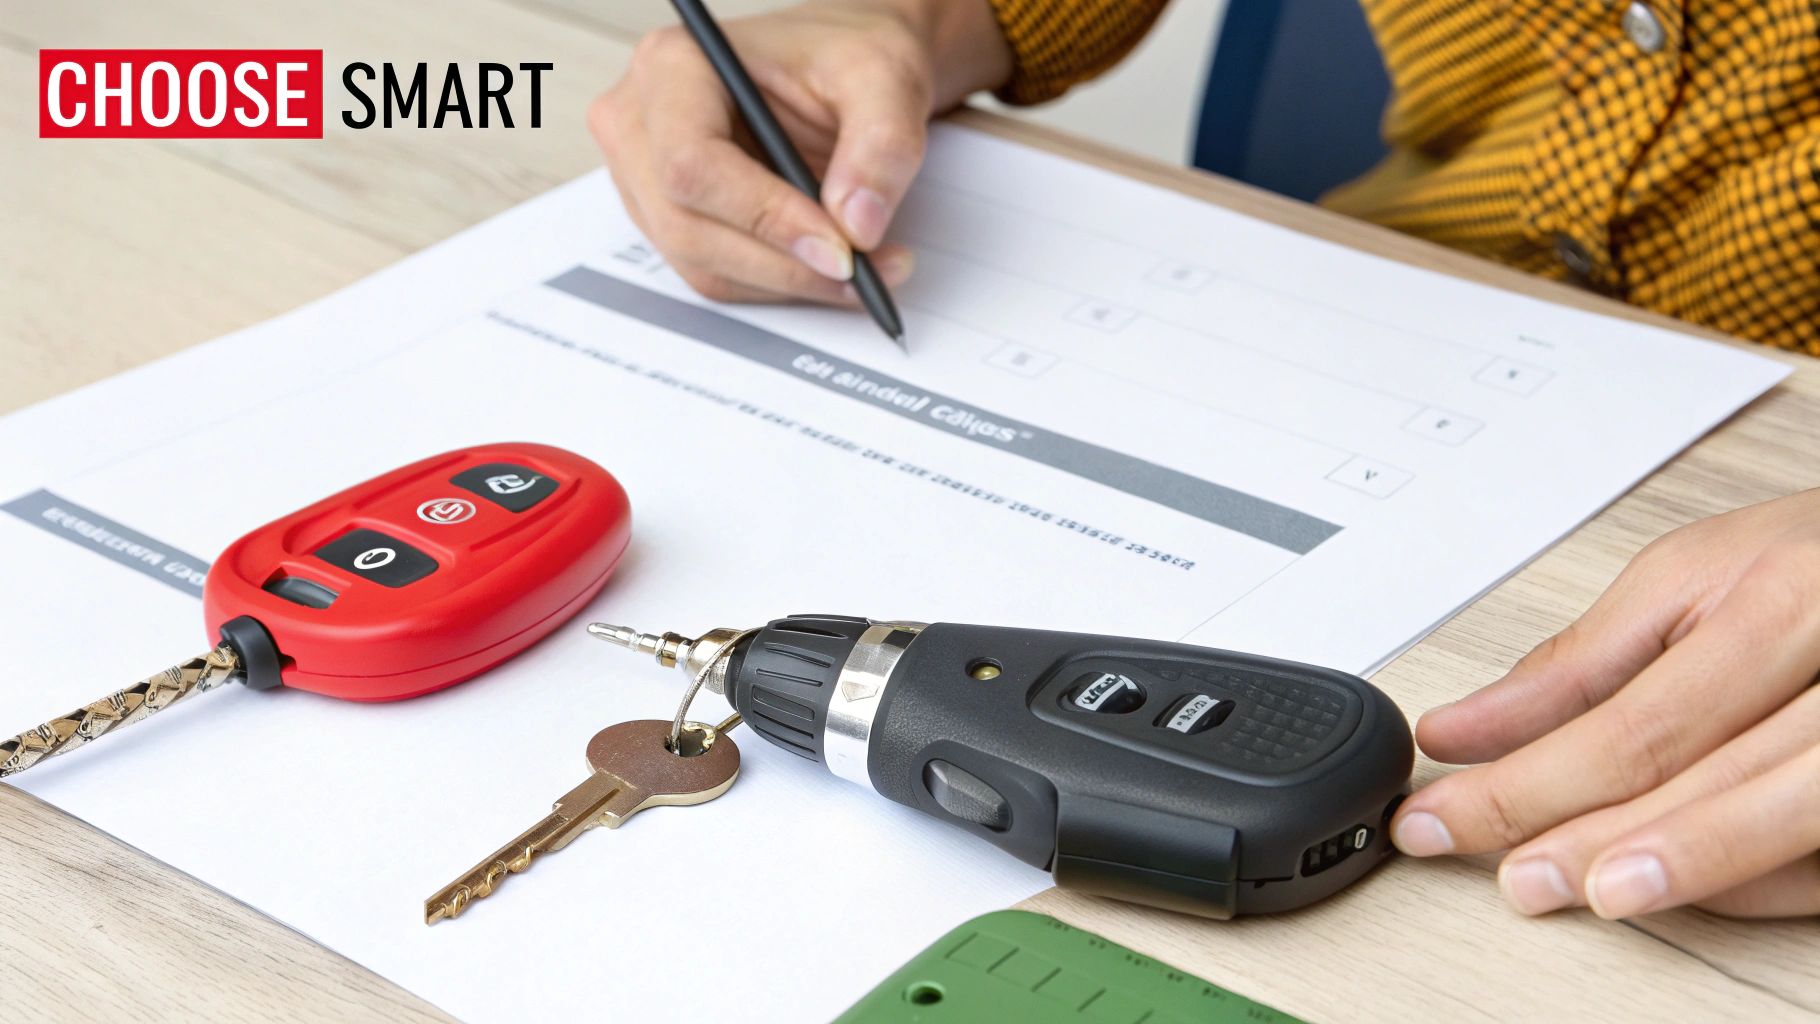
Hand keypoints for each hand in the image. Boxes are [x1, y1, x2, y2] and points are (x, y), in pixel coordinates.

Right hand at [590, 0, 1010, 304]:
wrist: (843, 71)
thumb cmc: (845, 55)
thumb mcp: (884, 78)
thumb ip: (881, 145)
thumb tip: (857, 226)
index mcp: (673, 67)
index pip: (692, 164)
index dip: (765, 216)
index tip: (839, 246)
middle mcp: (642, 124)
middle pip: (689, 227)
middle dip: (784, 264)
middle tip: (863, 271)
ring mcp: (646, 178)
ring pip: (702, 265)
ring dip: (788, 282)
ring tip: (866, 270)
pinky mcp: (670, 219)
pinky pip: (716, 275)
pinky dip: (778, 284)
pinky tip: (829, 267)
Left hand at [1391, 488, 1819, 918]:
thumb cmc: (1811, 561)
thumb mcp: (1689, 578)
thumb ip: (1578, 664)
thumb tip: (1462, 731)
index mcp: (1783, 605)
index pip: (1632, 727)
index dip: (1524, 787)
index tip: (1440, 817)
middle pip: (1700, 783)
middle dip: (1585, 838)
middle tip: (1504, 875)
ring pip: (1773, 830)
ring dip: (1670, 872)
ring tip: (1577, 889)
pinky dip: (1746, 884)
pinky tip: (1670, 885)